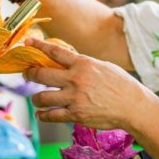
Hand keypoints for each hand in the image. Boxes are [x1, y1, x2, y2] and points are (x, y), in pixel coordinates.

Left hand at [24, 38, 148, 129]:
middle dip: (30, 74)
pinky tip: (42, 114)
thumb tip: (69, 62)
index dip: (39, 47)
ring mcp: (74, 98)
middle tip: (27, 74)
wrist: (132, 105)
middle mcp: (76, 79)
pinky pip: (51, 115)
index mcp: (83, 64)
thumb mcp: (103, 67)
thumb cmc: (121, 84)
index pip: (55, 52)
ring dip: (35, 98)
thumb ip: (84, 65)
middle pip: (42, 74)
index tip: (27, 43)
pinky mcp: (75, 115)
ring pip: (42, 97)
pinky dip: (43, 115)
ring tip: (36, 98)